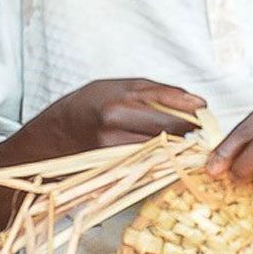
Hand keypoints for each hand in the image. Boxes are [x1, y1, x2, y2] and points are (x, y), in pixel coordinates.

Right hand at [24, 78, 205, 156]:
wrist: (49, 139)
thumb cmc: (83, 109)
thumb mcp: (112, 87)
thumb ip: (151, 91)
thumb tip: (193, 100)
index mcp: (116, 97)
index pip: (165, 99)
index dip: (189, 105)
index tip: (203, 107)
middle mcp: (115, 120)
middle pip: (169, 126)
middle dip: (188, 127)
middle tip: (198, 127)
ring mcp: (115, 146)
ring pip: (163, 146)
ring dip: (177, 144)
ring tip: (180, 139)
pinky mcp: (115, 166)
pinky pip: (150, 161)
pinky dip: (162, 156)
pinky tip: (163, 152)